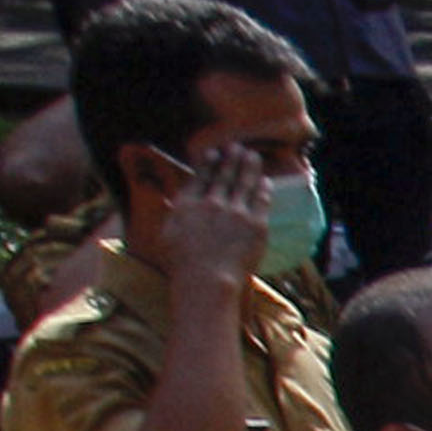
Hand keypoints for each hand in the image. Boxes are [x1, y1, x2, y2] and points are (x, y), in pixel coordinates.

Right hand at [164, 145, 276, 293]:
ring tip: (253, 156)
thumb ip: (172, 212)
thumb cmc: (183, 265)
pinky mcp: (256, 226)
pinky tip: (265, 182)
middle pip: (225, 175)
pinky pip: (261, 201)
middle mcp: (211, 203)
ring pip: (244, 182)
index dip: (210, 162)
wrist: (207, 282)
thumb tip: (172, 201)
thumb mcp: (166, 233)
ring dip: (249, 166)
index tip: (216, 153)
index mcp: (188, 204)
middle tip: (238, 148)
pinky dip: (263, 188)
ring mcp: (235, 213)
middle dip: (232, 158)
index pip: (201, 176)